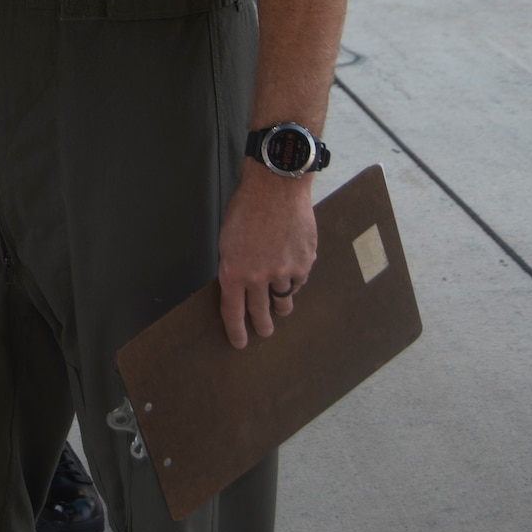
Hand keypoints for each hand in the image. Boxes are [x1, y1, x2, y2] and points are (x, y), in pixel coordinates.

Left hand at [216, 162, 317, 348]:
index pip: (233, 312)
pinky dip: (295, 279)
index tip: (240, 343)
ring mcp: (284, 272)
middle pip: (261, 313)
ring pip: (283, 301)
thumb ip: (234, 265)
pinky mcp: (305, 264)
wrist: (276, 188)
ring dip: (281, 305)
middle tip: (264, 333)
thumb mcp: (227, 238)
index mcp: (233, 271)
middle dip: (262, 327)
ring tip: (280, 308)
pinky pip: (300, 281)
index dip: (237, 331)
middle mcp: (258, 277)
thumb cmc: (247, 207)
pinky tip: (292, 272)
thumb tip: (240, 285)